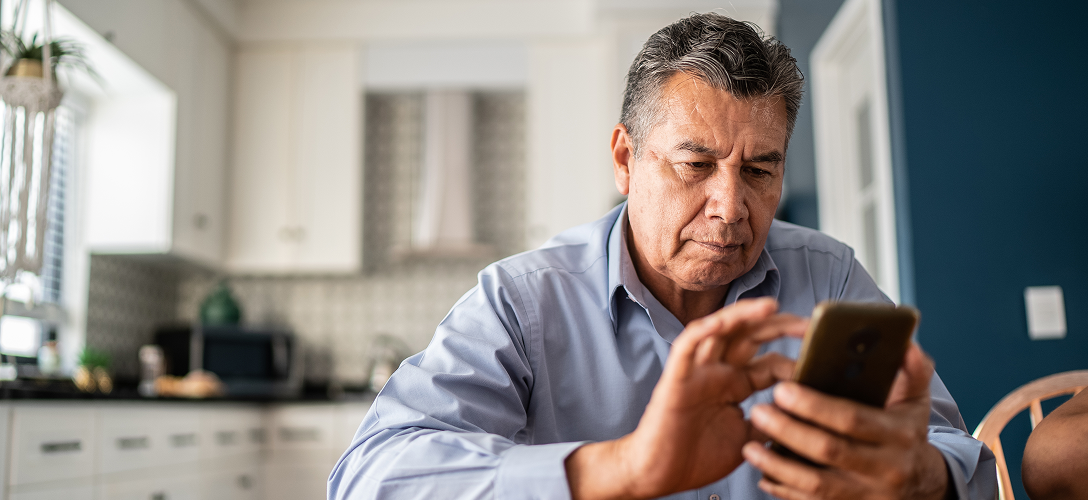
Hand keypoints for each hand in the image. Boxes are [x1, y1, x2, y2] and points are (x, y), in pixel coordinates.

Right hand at [566, 298, 807, 499]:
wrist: (659, 476)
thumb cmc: (697, 457)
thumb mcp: (749, 438)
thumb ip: (772, 420)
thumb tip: (806, 412)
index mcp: (736, 384)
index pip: (771, 361)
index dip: (796, 358)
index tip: (823, 360)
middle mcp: (718, 371)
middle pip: (750, 336)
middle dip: (780, 326)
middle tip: (810, 324)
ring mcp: (697, 372)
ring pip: (720, 331)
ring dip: (744, 316)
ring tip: (772, 307)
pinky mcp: (676, 378)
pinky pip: (687, 346)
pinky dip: (703, 331)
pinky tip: (722, 322)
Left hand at [742, 343, 951, 499]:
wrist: (923, 486)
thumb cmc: (907, 434)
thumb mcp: (915, 402)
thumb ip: (912, 371)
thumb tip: (906, 343)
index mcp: (899, 435)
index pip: (852, 419)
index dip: (815, 406)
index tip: (782, 389)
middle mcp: (885, 468)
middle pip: (829, 450)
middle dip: (789, 430)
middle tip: (758, 411)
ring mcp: (867, 495)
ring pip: (816, 485)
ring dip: (779, 465)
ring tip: (749, 447)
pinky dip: (785, 491)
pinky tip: (763, 474)